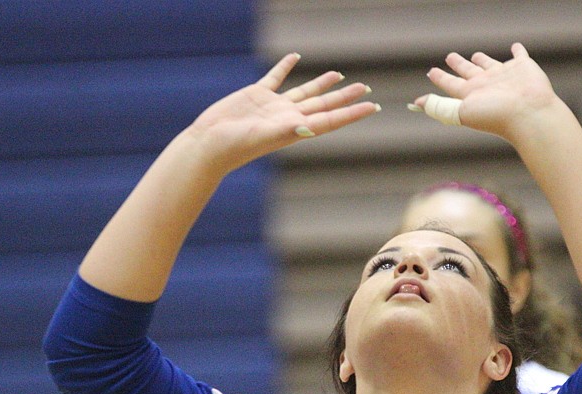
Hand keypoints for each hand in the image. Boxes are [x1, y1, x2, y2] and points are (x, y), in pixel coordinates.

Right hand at [187, 53, 378, 173]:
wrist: (209, 143)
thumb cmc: (235, 146)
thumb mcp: (262, 137)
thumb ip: (285, 130)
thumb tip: (307, 127)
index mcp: (295, 129)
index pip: (331, 119)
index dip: (352, 113)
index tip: (373, 106)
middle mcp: (289, 117)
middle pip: (324, 104)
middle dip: (345, 97)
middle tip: (365, 88)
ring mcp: (273, 106)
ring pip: (304, 92)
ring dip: (322, 84)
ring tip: (339, 75)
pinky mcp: (256, 95)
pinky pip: (276, 78)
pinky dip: (285, 67)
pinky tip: (294, 57)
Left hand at [411, 43, 558, 142]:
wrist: (528, 113)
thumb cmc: (495, 115)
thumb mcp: (460, 111)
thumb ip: (439, 107)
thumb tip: (417, 104)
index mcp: (471, 94)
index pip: (451, 84)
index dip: (440, 78)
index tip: (431, 72)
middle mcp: (486, 84)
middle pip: (468, 72)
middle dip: (458, 64)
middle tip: (450, 56)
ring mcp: (504, 76)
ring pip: (490, 64)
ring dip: (483, 59)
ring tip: (476, 55)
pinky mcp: (522, 67)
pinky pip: (519, 56)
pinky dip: (517, 51)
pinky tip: (515, 47)